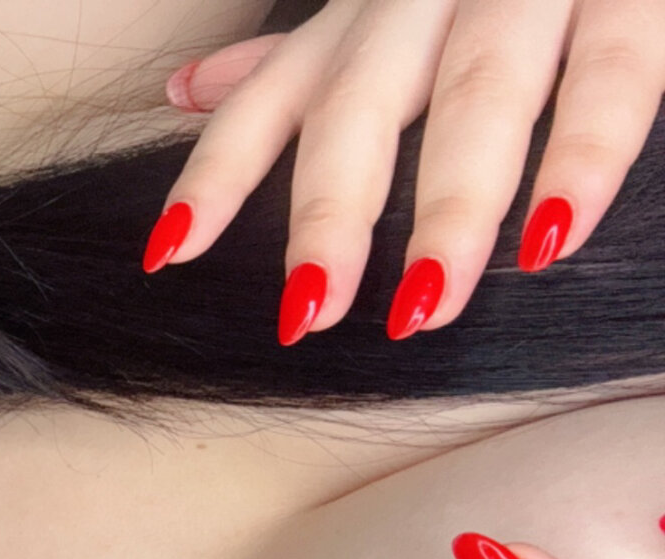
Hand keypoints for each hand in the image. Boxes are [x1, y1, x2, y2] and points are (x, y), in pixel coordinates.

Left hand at [141, 0, 664, 344]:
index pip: (268, 99)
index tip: (166, 255)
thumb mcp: (379, 7)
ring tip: (423, 306)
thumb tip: (185, 92)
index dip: (217, 175)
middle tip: (308, 312)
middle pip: (361, 107)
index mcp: (363, 15)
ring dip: (449, 209)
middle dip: (330, 213)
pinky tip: (549, 240)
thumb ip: (291, 59)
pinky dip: (580, 161)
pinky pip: (609, 79)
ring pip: (478, 99)